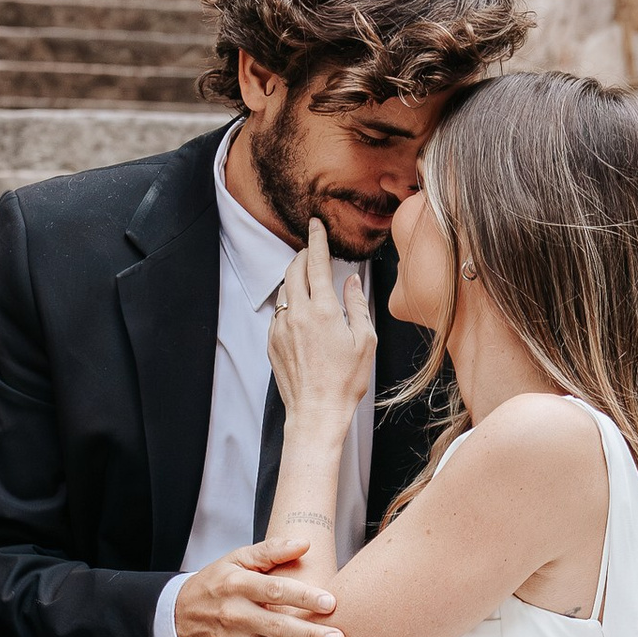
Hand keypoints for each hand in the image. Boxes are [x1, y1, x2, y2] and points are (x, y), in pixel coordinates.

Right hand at [173, 529, 347, 636]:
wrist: (177, 617)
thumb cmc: (215, 585)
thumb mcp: (236, 560)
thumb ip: (270, 551)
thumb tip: (304, 543)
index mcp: (237, 586)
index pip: (273, 590)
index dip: (303, 597)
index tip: (331, 602)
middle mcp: (233, 616)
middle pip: (276, 628)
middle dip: (309, 636)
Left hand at [267, 220, 375, 436]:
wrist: (317, 412)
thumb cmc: (346, 381)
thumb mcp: (365, 340)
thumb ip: (357, 304)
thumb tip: (351, 281)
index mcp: (324, 310)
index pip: (317, 263)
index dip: (317, 240)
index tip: (316, 224)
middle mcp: (298, 315)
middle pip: (294, 270)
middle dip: (302, 254)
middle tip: (312, 250)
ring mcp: (281, 328)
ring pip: (284, 290)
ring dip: (294, 277)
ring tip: (308, 278)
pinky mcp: (272, 341)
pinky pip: (279, 312)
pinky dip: (289, 302)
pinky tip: (301, 310)